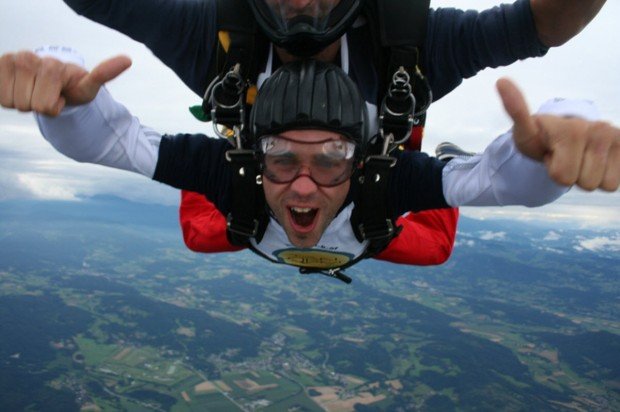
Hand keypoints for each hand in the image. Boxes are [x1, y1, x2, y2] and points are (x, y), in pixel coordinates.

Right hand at [0, 50, 130, 116]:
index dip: (55, 108)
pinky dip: (7, 97)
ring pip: (12, 103)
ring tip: (35, 91)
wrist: (52, 80)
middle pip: (29, 105)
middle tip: (46, 94)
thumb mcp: (89, 85)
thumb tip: (128, 60)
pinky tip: (18, 89)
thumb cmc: (71, 86)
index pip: (46, 108)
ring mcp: (11, 60)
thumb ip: (104, 74)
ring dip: (23, 102)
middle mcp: (29, 58)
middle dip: (38, 105)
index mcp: (52, 66)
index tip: (61, 96)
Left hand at [497, 77, 619, 191]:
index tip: (550, 152)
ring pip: (604, 185)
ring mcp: (616, 137)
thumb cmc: (542, 136)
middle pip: (585, 184)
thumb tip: (500, 80)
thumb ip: (516, 110)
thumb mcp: (525, 130)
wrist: (564, 134)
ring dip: (589, 176)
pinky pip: (618, 183)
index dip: (554, 171)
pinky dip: (607, 177)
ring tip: (579, 158)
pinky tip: (597, 162)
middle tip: (565, 157)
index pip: (563, 177)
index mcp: (572, 129)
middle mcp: (600, 129)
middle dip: (572, 175)